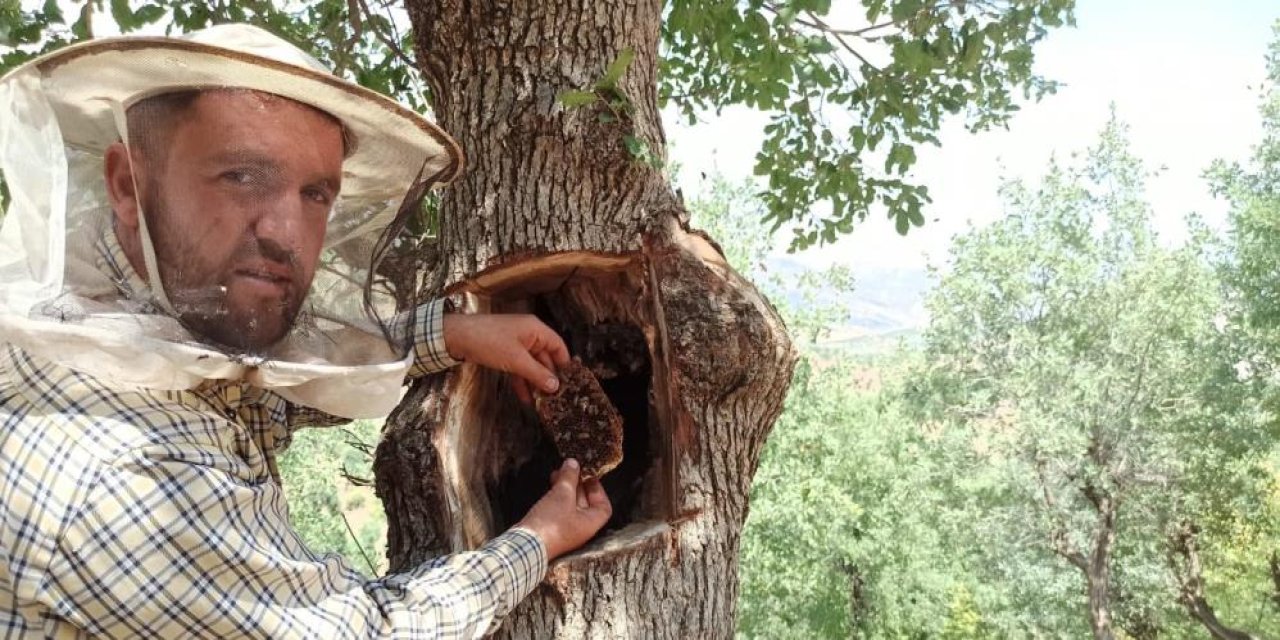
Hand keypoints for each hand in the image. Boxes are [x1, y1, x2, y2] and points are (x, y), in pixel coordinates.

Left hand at [442, 313, 570, 402]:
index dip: (565, 364)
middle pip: (545, 358)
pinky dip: (522, 381)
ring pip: (531, 365)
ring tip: (542, 402)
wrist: (457, 336)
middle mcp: (528, 335)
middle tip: (555, 398)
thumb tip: (555, 386)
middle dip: (548, 377)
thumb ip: (537, 374)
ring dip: (535, 382)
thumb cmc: (489, 341)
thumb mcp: (516, 360)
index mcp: (536, 330)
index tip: (570, 383)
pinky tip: (526, 398)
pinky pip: (518, 368)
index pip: (558, 346)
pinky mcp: (504, 352)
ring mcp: (516, 344)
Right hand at [516, 459, 611, 559]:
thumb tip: (573, 464)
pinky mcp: (550, 528)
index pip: (603, 506)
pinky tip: (550, 485)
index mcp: (590, 524)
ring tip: (558, 473)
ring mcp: (564, 529)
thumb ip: (569, 477)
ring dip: (566, 488)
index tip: (590, 476)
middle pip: (585, 503)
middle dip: (578, 484)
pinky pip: (558, 509)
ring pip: (570, 505)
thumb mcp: (562, 494)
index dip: (598, 489)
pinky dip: (556, 496)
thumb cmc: (549, 525)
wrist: (524, 544)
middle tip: (572, 469)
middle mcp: (580, 528)